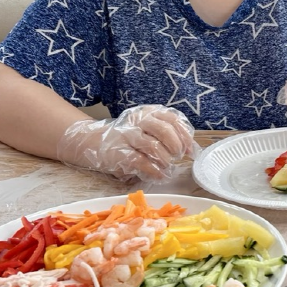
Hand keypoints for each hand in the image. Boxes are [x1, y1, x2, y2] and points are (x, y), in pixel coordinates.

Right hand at [56, 104, 197, 181]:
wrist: (94, 141)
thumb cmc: (128, 138)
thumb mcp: (146, 129)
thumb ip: (168, 134)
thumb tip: (192, 149)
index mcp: (147, 112)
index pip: (172, 119)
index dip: (184, 135)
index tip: (189, 149)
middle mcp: (137, 121)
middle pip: (164, 130)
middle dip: (176, 147)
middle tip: (177, 156)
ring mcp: (127, 136)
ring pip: (154, 147)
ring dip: (165, 160)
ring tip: (167, 165)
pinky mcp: (119, 153)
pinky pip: (142, 162)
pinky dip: (155, 171)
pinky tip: (159, 174)